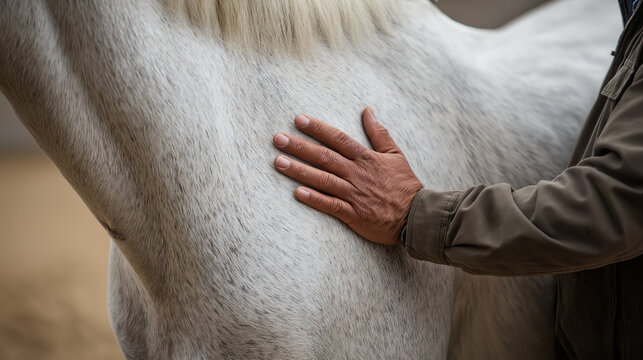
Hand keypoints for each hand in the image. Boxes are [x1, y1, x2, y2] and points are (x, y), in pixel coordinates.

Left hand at [273, 107, 422, 244]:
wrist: (417, 216)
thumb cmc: (405, 185)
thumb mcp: (395, 154)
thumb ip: (379, 133)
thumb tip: (368, 110)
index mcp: (366, 158)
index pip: (337, 139)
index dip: (317, 129)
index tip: (298, 120)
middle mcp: (357, 174)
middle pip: (324, 157)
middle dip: (299, 147)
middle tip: (277, 139)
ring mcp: (355, 194)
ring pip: (323, 180)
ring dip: (300, 170)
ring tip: (279, 163)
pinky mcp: (354, 215)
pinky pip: (331, 205)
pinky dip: (315, 199)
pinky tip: (297, 192)